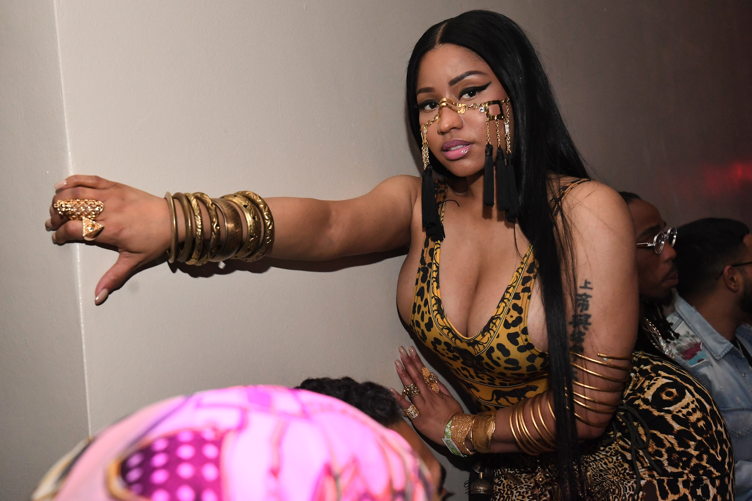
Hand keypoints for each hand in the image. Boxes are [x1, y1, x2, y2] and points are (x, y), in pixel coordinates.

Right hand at [46, 175, 171, 303]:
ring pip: (76, 192)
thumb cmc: (156, 239)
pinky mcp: (116, 186)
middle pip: (70, 207)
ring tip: (56, 207)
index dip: (61, 234)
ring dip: (60, 199)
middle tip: (53, 223)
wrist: (175, 219)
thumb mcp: (134, 261)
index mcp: (111, 230)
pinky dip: (74, 180)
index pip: (74, 229)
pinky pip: (90, 179)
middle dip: (56, 215)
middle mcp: (108, 210)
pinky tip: (64, 186)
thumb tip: (98, 296)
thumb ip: (113, 278)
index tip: (58, 238)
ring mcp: (111, 195)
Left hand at [393, 346, 462, 444]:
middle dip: (409, 363)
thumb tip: (431, 375)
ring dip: (404, 375)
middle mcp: (428, 397)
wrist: (456, 433)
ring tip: (397, 363)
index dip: (417, 361)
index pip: (424, 373)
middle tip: (401, 351)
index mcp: (436, 391)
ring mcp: (422, 407)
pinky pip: (407, 407)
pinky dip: (399, 399)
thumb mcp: (450, 398)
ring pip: (411, 388)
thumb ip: (440, 387)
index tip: (410, 351)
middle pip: (416, 377)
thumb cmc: (455, 416)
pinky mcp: (417, 418)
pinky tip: (391, 390)